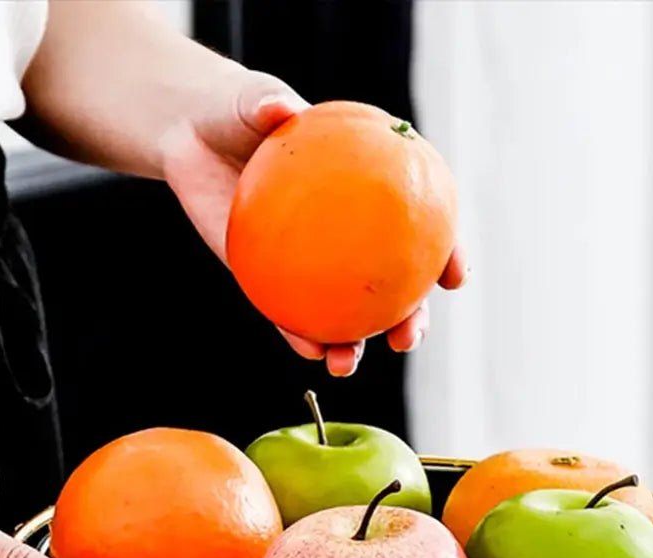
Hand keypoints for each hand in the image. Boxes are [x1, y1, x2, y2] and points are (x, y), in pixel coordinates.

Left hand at [160, 68, 466, 376]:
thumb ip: (267, 101)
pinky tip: (306, 350)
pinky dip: (299, 335)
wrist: (196, 134)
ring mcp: (312, 262)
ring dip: (352, 345)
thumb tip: (280, 108)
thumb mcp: (253, 99)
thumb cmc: (239, 110)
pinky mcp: (270, 278)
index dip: (445, 251)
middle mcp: (348, 234)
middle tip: (408, 339)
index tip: (456, 276)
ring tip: (345, 363)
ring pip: (344, 314)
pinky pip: (289, 314)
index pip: (420, 222)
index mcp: (368, 189)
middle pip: (391, 285)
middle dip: (407, 320)